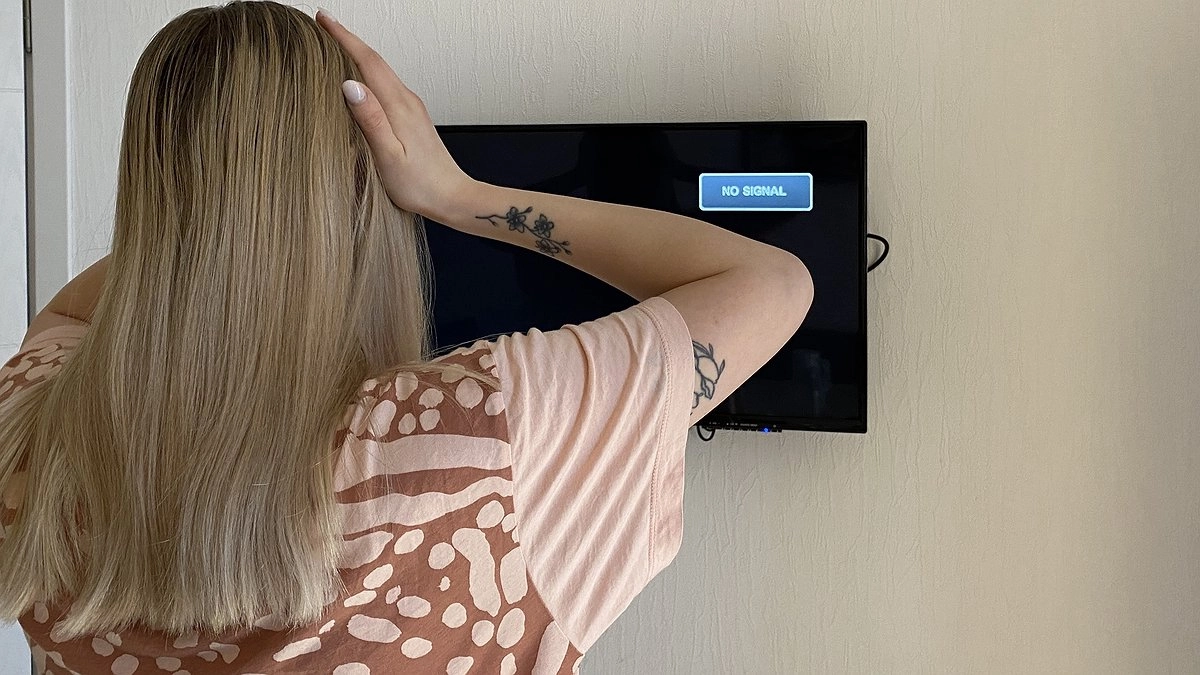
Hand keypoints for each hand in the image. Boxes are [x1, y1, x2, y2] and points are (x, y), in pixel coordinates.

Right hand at [316, 10, 473, 217]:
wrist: (453, 198)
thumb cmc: (421, 185)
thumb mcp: (388, 156)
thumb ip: (371, 120)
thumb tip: (350, 85)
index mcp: (398, 106)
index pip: (368, 61)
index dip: (344, 38)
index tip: (324, 19)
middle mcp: (407, 101)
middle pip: (375, 60)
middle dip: (348, 40)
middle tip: (324, 24)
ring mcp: (412, 108)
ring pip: (382, 72)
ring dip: (359, 54)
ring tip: (336, 45)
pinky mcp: (413, 118)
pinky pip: (387, 86)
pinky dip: (370, 74)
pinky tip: (361, 81)